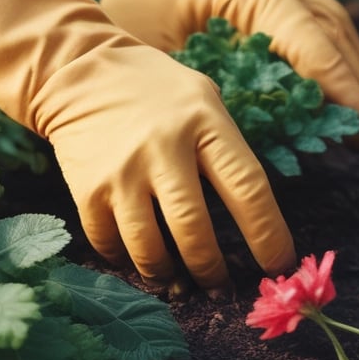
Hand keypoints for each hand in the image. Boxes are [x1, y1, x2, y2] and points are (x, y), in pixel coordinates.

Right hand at [0, 0, 295, 289]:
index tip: (279, 266)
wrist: (79, 72)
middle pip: (194, 229)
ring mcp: (122, 171)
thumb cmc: (157, 91)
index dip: (268, 235)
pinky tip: (139, 258)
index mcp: (204, 122)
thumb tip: (257, 219)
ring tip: (180, 280)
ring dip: (168, 274)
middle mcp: (163, 148)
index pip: (247, 188)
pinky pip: (111, 244)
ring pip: (150, 247)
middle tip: (221, 287)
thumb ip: (227, 149)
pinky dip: (127, 260)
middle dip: (212, 269)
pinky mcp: (87, 189)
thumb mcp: (204, 100)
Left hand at [100, 0, 358, 148]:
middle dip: (358, 83)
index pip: (304, 36)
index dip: (335, 80)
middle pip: (331, 32)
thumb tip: (223, 134)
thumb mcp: (144, 36)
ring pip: (336, 28)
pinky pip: (325, 28)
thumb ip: (183, 79)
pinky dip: (344, 59)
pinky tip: (357, 89)